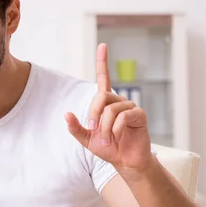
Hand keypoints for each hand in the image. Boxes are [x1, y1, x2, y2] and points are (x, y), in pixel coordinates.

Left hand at [65, 43, 154, 175]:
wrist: (125, 162)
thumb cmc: (108, 148)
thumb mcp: (86, 139)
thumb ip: (76, 127)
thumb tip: (66, 114)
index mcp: (106, 103)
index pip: (103, 78)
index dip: (102, 61)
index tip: (102, 45)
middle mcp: (118, 101)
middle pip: (101, 96)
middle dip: (93, 113)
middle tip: (93, 129)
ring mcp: (130, 107)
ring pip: (111, 109)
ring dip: (105, 126)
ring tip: (107, 138)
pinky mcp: (139, 115)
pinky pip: (123, 116)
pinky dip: (116, 128)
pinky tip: (118, 135)